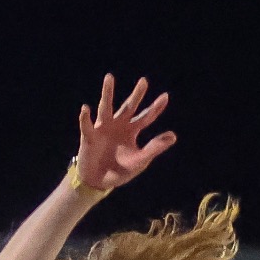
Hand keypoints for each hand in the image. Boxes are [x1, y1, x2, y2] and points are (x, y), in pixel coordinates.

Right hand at [74, 75, 175, 192]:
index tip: (165, 96)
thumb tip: (173, 135)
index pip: (146, 116)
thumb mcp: (140, 161)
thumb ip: (154, 148)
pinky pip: (86, 125)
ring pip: (106, 107)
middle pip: (129, 106)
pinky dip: (85, 117)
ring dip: (107, 93)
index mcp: (132, 130)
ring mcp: (103, 128)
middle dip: (136, 95)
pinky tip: (85, 109)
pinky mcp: (89, 136)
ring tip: (110, 77)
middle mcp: (118, 125)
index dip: (155, 108)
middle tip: (144, 81)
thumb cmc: (120, 171)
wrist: (98, 182)